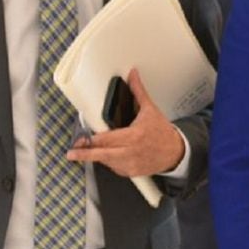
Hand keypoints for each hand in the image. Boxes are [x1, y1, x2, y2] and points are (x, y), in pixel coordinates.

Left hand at [67, 69, 184, 175]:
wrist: (176, 152)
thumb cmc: (162, 132)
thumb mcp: (150, 110)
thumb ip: (138, 92)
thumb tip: (132, 75)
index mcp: (134, 136)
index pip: (107, 139)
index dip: (92, 140)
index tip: (81, 138)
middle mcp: (131, 152)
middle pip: (103, 154)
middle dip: (85, 154)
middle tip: (72, 153)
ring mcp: (131, 164)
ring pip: (107, 162)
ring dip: (98, 156)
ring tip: (89, 151)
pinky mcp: (132, 172)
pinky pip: (115, 169)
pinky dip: (110, 162)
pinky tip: (109, 155)